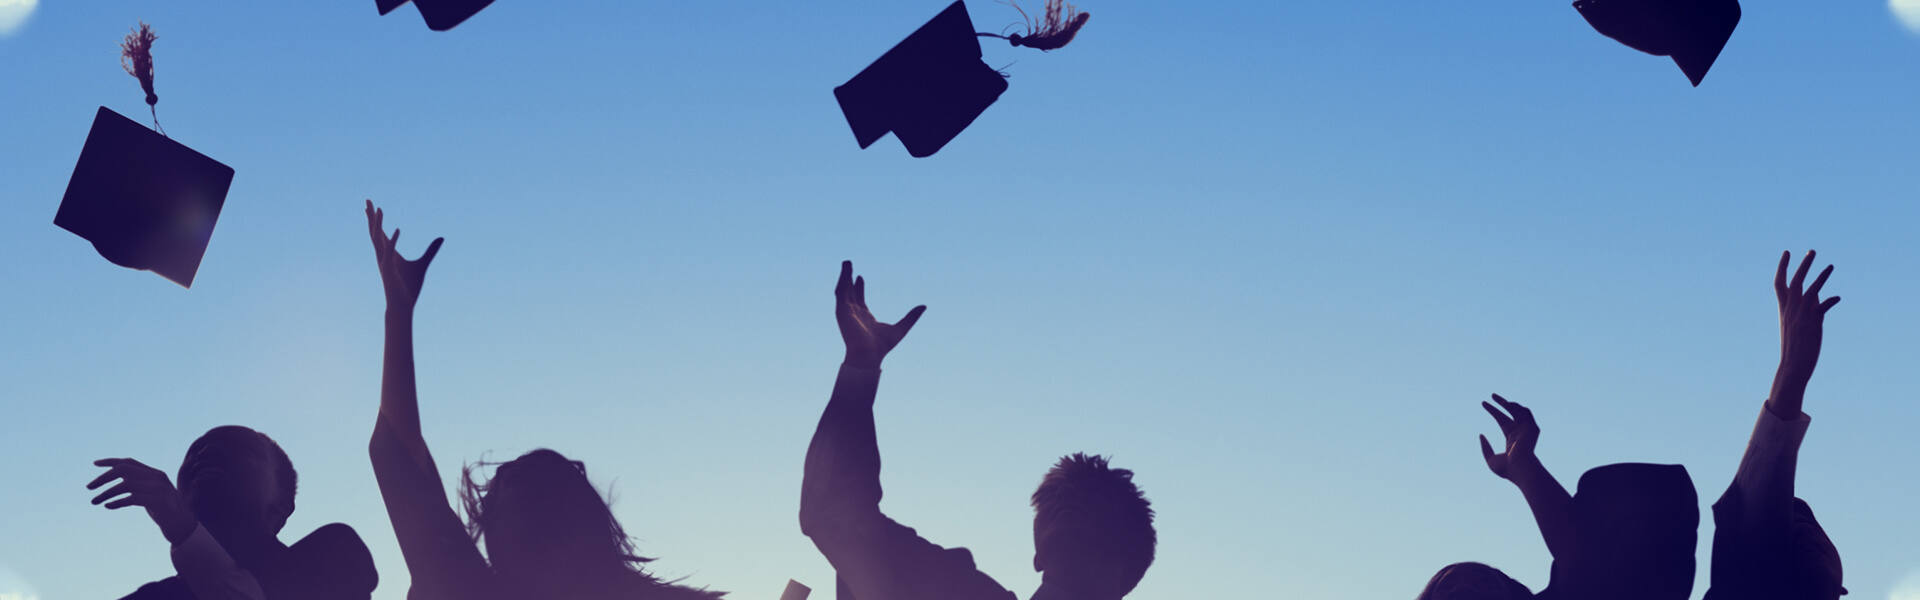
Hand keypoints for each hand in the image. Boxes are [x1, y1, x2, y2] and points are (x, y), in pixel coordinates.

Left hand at [89, 458, 197, 545]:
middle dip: (103, 477)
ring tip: (94, 501)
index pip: (130, 462)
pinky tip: (108, 506)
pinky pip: (132, 498)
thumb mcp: (152, 496)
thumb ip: (140, 488)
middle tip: (89, 487)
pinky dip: (117, 502)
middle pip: (124, 470)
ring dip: (106, 492)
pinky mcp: (159, 502)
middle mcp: (158, 478)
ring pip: (126, 484)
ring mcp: (160, 489)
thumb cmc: (166, 513)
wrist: (184, 528)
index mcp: (156, 474)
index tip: (94, 464)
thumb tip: (117, 485)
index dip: (111, 461)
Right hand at [366, 200, 443, 312]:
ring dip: (378, 224)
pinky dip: (394, 241)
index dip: (376, 220)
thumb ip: (431, 251)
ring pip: (378, 240)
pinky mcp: (389, 270)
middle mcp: (383, 256)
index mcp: (388, 254)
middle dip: (371, 216)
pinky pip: (390, 253)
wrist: (403, 305)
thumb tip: (441, 238)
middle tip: (367, 200)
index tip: (373, 206)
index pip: (380, 233)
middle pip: (374, 232)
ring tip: (379, 209)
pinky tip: (399, 229)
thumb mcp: (423, 264)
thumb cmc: (409, 287)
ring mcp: (384, 262)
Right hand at [836, 261, 925, 369]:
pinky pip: (840, 293)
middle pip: (850, 292)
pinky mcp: (841, 311)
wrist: (869, 355)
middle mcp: (853, 313)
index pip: (859, 299)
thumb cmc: (882, 347)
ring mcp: (846, 312)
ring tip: (847, 262)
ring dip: (844, 276)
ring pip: (843, 290)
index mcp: (864, 317)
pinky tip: (846, 272)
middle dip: (848, 278)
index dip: (859, 287)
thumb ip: (911, 317)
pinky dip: (842, 281)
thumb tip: (924, 306)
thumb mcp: (902, 328)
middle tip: (849, 264)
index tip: (859, 277)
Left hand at [1479, 394, 1540, 481]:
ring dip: (1509, 404)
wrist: (1520, 470)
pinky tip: (1506, 404)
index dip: (1494, 411)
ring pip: (1519, 412)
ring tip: (1498, 399)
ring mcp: (1527, 431)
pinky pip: (1526, 413)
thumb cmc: (1507, 469)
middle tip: (1491, 395)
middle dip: (1501, 403)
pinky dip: (1517, 407)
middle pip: (1510, 414)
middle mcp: (1520, 433)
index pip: (1502, 422)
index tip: (1483, 403)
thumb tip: (1481, 435)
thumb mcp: (1490, 458)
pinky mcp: (1532, 428)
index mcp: (1512, 440)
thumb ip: (1485, 447)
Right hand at [1769, 250, 1838, 417]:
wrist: (1793, 367)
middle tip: (1812, 251)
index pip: (1779, 283)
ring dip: (1821, 277)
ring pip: (1809, 291)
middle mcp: (1790, 310)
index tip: (1787, 252)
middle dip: (1803, 265)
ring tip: (1831, 265)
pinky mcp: (1812, 324)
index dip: (1782, 267)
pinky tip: (1838, 298)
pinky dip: (1829, 301)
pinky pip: (1821, 307)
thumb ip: (1808, 308)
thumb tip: (1821, 295)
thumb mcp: (1798, 325)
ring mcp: (1801, 317)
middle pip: (1795, 282)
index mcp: (1784, 309)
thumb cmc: (1796, 348)